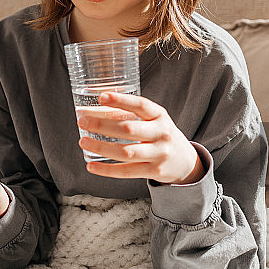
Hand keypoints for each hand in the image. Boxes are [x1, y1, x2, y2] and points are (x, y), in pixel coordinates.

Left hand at [77, 92, 204, 184]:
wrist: (186, 162)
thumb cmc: (161, 135)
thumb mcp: (155, 120)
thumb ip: (133, 114)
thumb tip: (97, 107)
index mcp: (160, 116)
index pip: (140, 105)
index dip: (121, 100)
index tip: (101, 96)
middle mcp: (161, 134)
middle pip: (128, 129)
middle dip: (102, 125)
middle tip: (82, 121)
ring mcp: (159, 154)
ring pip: (126, 152)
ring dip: (101, 147)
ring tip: (83, 141)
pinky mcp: (154, 171)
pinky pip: (127, 171)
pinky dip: (107, 170)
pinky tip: (91, 165)